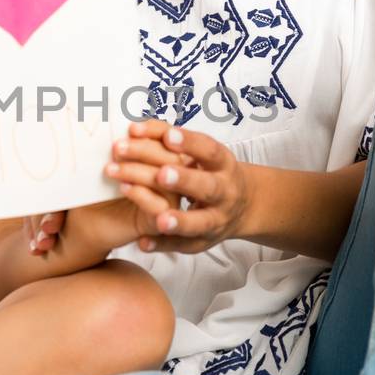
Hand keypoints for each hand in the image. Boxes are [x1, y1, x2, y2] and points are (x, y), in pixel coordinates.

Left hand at [22, 128, 188, 257]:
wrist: (86, 221)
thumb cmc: (96, 185)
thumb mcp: (106, 160)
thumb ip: (115, 141)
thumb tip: (106, 111)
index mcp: (163, 154)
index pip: (168, 136)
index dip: (153, 130)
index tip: (131, 127)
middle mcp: (173, 175)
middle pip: (170, 157)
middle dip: (143, 150)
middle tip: (117, 147)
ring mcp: (169, 199)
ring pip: (166, 181)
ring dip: (137, 171)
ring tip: (110, 169)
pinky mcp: (160, 222)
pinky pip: (159, 206)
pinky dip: (142, 195)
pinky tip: (123, 188)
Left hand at [109, 119, 250, 254]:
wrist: (241, 206)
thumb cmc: (209, 171)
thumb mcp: (198, 152)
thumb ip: (166, 137)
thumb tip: (133, 129)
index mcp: (222, 164)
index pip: (209, 151)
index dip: (190, 143)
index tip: (169, 136)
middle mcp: (223, 192)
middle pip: (207, 187)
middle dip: (185, 181)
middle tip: (161, 174)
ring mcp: (215, 219)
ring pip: (200, 222)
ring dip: (180, 220)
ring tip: (160, 219)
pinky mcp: (202, 241)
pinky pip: (182, 245)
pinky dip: (163, 245)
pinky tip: (143, 242)